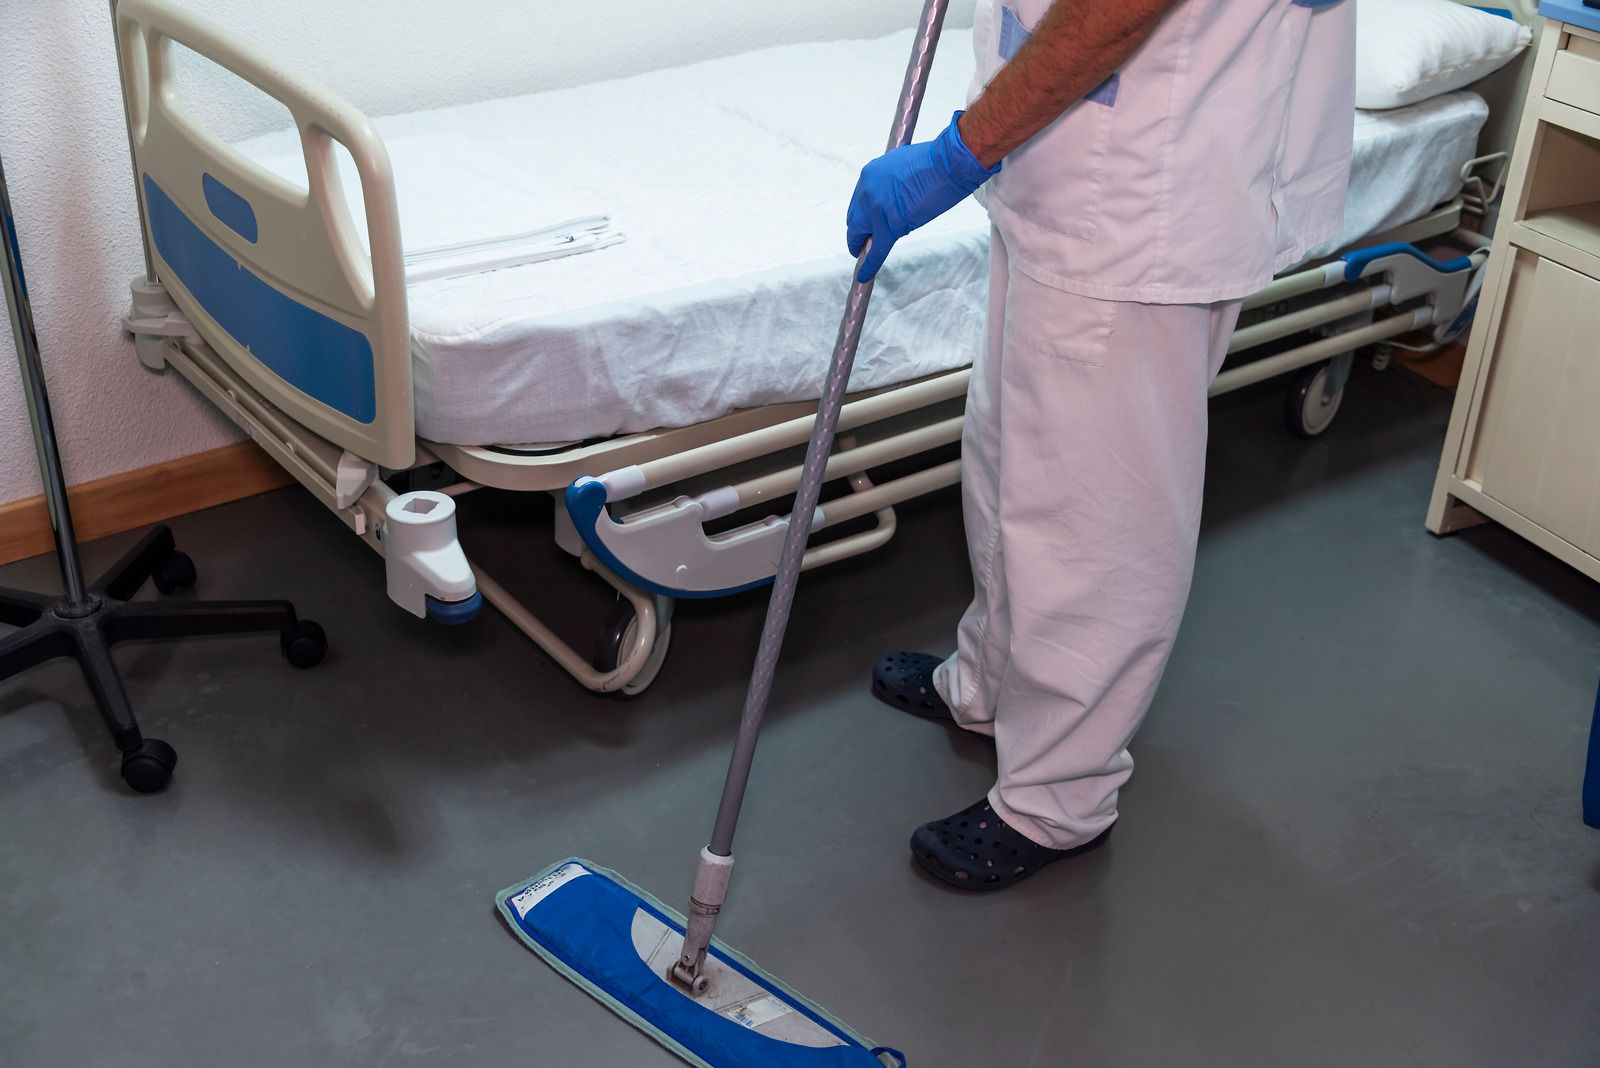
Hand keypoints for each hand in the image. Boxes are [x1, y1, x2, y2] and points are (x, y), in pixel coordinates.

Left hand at [846, 112, 998, 283]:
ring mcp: (876, 209)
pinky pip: (876, 251)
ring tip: (865, 258)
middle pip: (854, 220)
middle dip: (858, 234)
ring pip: (861, 236)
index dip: (862, 217)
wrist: (948, 164)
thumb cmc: (935, 161)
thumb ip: (892, 184)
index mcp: (870, 174)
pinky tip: (864, 275)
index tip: (865, 225)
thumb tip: (894, 201)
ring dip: (863, 248)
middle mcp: (867, 191)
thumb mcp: (902, 165)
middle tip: (861, 245)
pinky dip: (869, 265)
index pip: (859, 202)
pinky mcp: (889, 226)